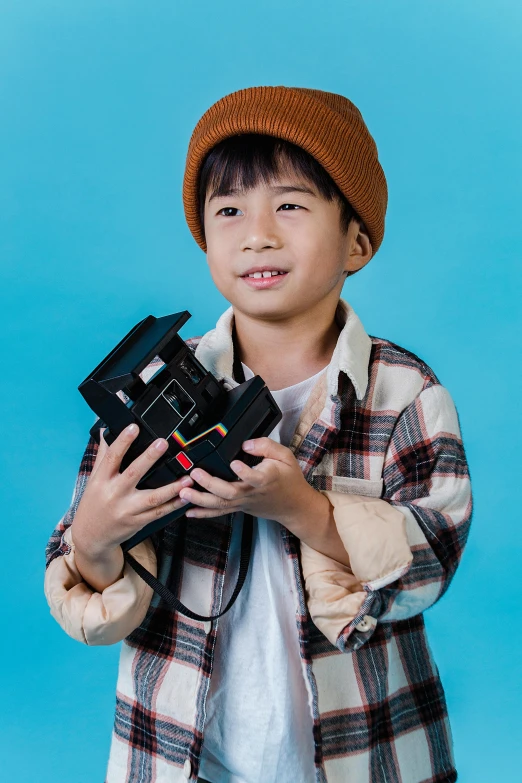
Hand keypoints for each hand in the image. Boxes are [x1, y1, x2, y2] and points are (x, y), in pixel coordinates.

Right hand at [72, 423, 194, 559]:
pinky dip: (173, 505)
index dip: (123, 442)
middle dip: (149, 458)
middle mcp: (114, 495)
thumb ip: (102, 456)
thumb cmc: (93, 505)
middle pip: (134, 474)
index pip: (112, 458)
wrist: (91, 536)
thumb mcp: (93, 480)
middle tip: (163, 443)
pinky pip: (158, 513)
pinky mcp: (138, 522)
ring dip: (172, 488)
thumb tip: (106, 432)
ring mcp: (127, 510)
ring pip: (152, 498)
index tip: (134, 427)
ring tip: (187, 477)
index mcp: (101, 481)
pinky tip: (186, 496)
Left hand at [178, 437, 320, 535]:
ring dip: (200, 499)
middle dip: (210, 484)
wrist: (294, 506)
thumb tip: (246, 443)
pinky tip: (189, 511)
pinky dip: (203, 513)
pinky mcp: (239, 508)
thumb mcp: (285, 456)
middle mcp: (252, 493)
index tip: (234, 463)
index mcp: (265, 479)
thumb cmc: (289, 479)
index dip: (244, 471)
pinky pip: (219, 512)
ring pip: (221, 504)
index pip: (254, 477)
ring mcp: (244, 503)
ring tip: (184, 492)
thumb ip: (266, 446)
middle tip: (195, 474)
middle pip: (229, 493)